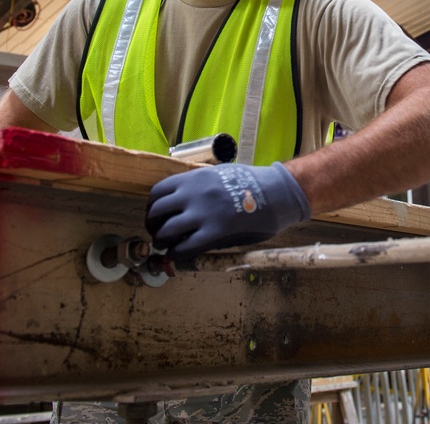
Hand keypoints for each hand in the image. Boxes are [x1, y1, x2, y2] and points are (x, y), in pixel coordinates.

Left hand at [145, 162, 310, 260]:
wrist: (276, 193)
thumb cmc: (251, 183)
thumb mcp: (219, 174)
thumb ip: (199, 185)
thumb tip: (183, 199)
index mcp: (194, 178)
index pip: (158, 193)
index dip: (153, 207)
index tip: (157, 215)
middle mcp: (193, 194)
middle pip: (156, 213)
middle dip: (153, 226)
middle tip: (159, 233)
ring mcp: (202, 215)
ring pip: (165, 232)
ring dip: (161, 241)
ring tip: (167, 246)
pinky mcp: (213, 234)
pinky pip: (183, 248)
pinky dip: (175, 254)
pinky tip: (178, 255)